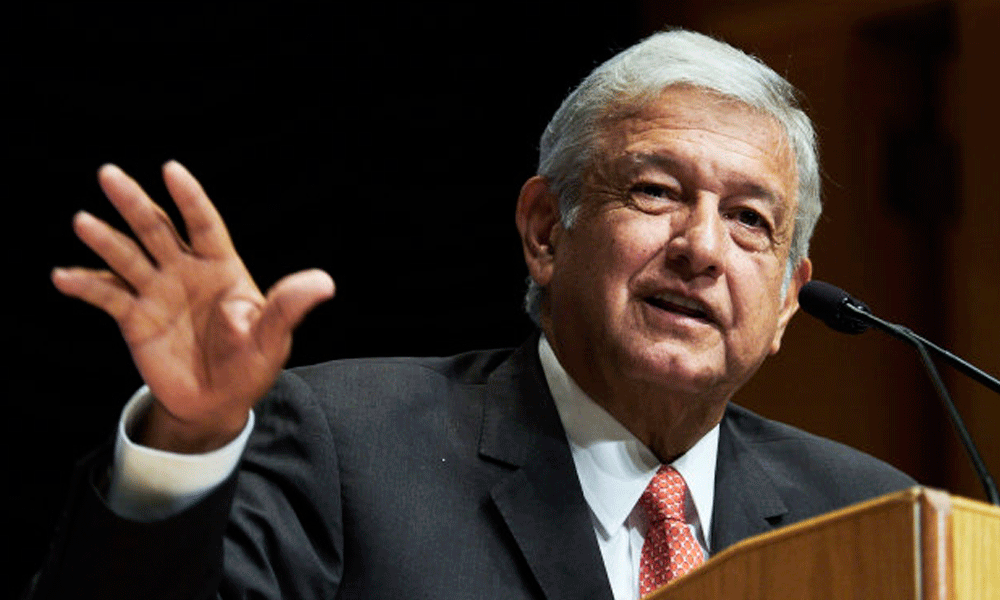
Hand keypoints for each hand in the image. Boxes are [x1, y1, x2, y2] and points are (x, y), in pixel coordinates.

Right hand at [52, 161, 334, 452]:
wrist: (217, 402)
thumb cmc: (252, 364)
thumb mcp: (272, 337)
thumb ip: (288, 307)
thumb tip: (324, 283)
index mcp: (221, 268)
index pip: (204, 224)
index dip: (189, 198)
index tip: (171, 169)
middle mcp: (185, 271)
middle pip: (157, 230)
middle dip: (135, 203)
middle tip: (109, 174)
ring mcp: (157, 292)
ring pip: (128, 256)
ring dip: (106, 240)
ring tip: (83, 221)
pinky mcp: (135, 318)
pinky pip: (107, 296)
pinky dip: (86, 285)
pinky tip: (63, 276)